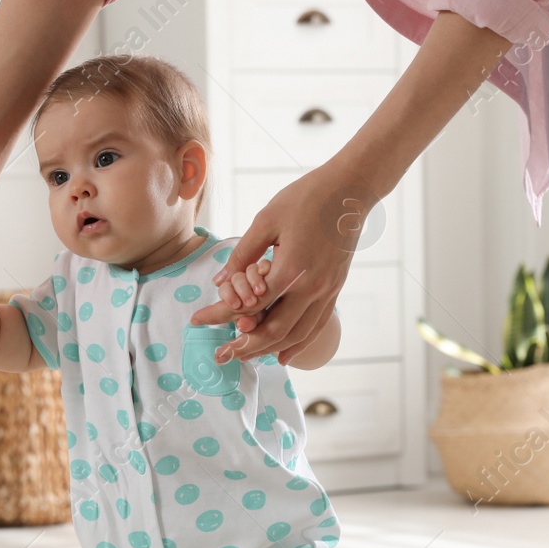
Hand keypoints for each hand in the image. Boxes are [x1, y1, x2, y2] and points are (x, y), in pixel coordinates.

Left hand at [189, 161, 368, 364]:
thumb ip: (243, 254)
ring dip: (268, 350)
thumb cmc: (306, 198)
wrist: (351, 190)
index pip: (249, 305)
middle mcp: (311, 287)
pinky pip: (316, 326)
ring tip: (245, 357)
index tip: (197, 320)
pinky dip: (298, 345)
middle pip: (273, 330)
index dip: (220, 315)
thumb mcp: (266, 220)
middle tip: (220, 354)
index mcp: (290, 269)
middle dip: (244, 346)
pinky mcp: (335, 289)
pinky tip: (282, 356)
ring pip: (295, 335)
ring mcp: (326, 291)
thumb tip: (220, 281)